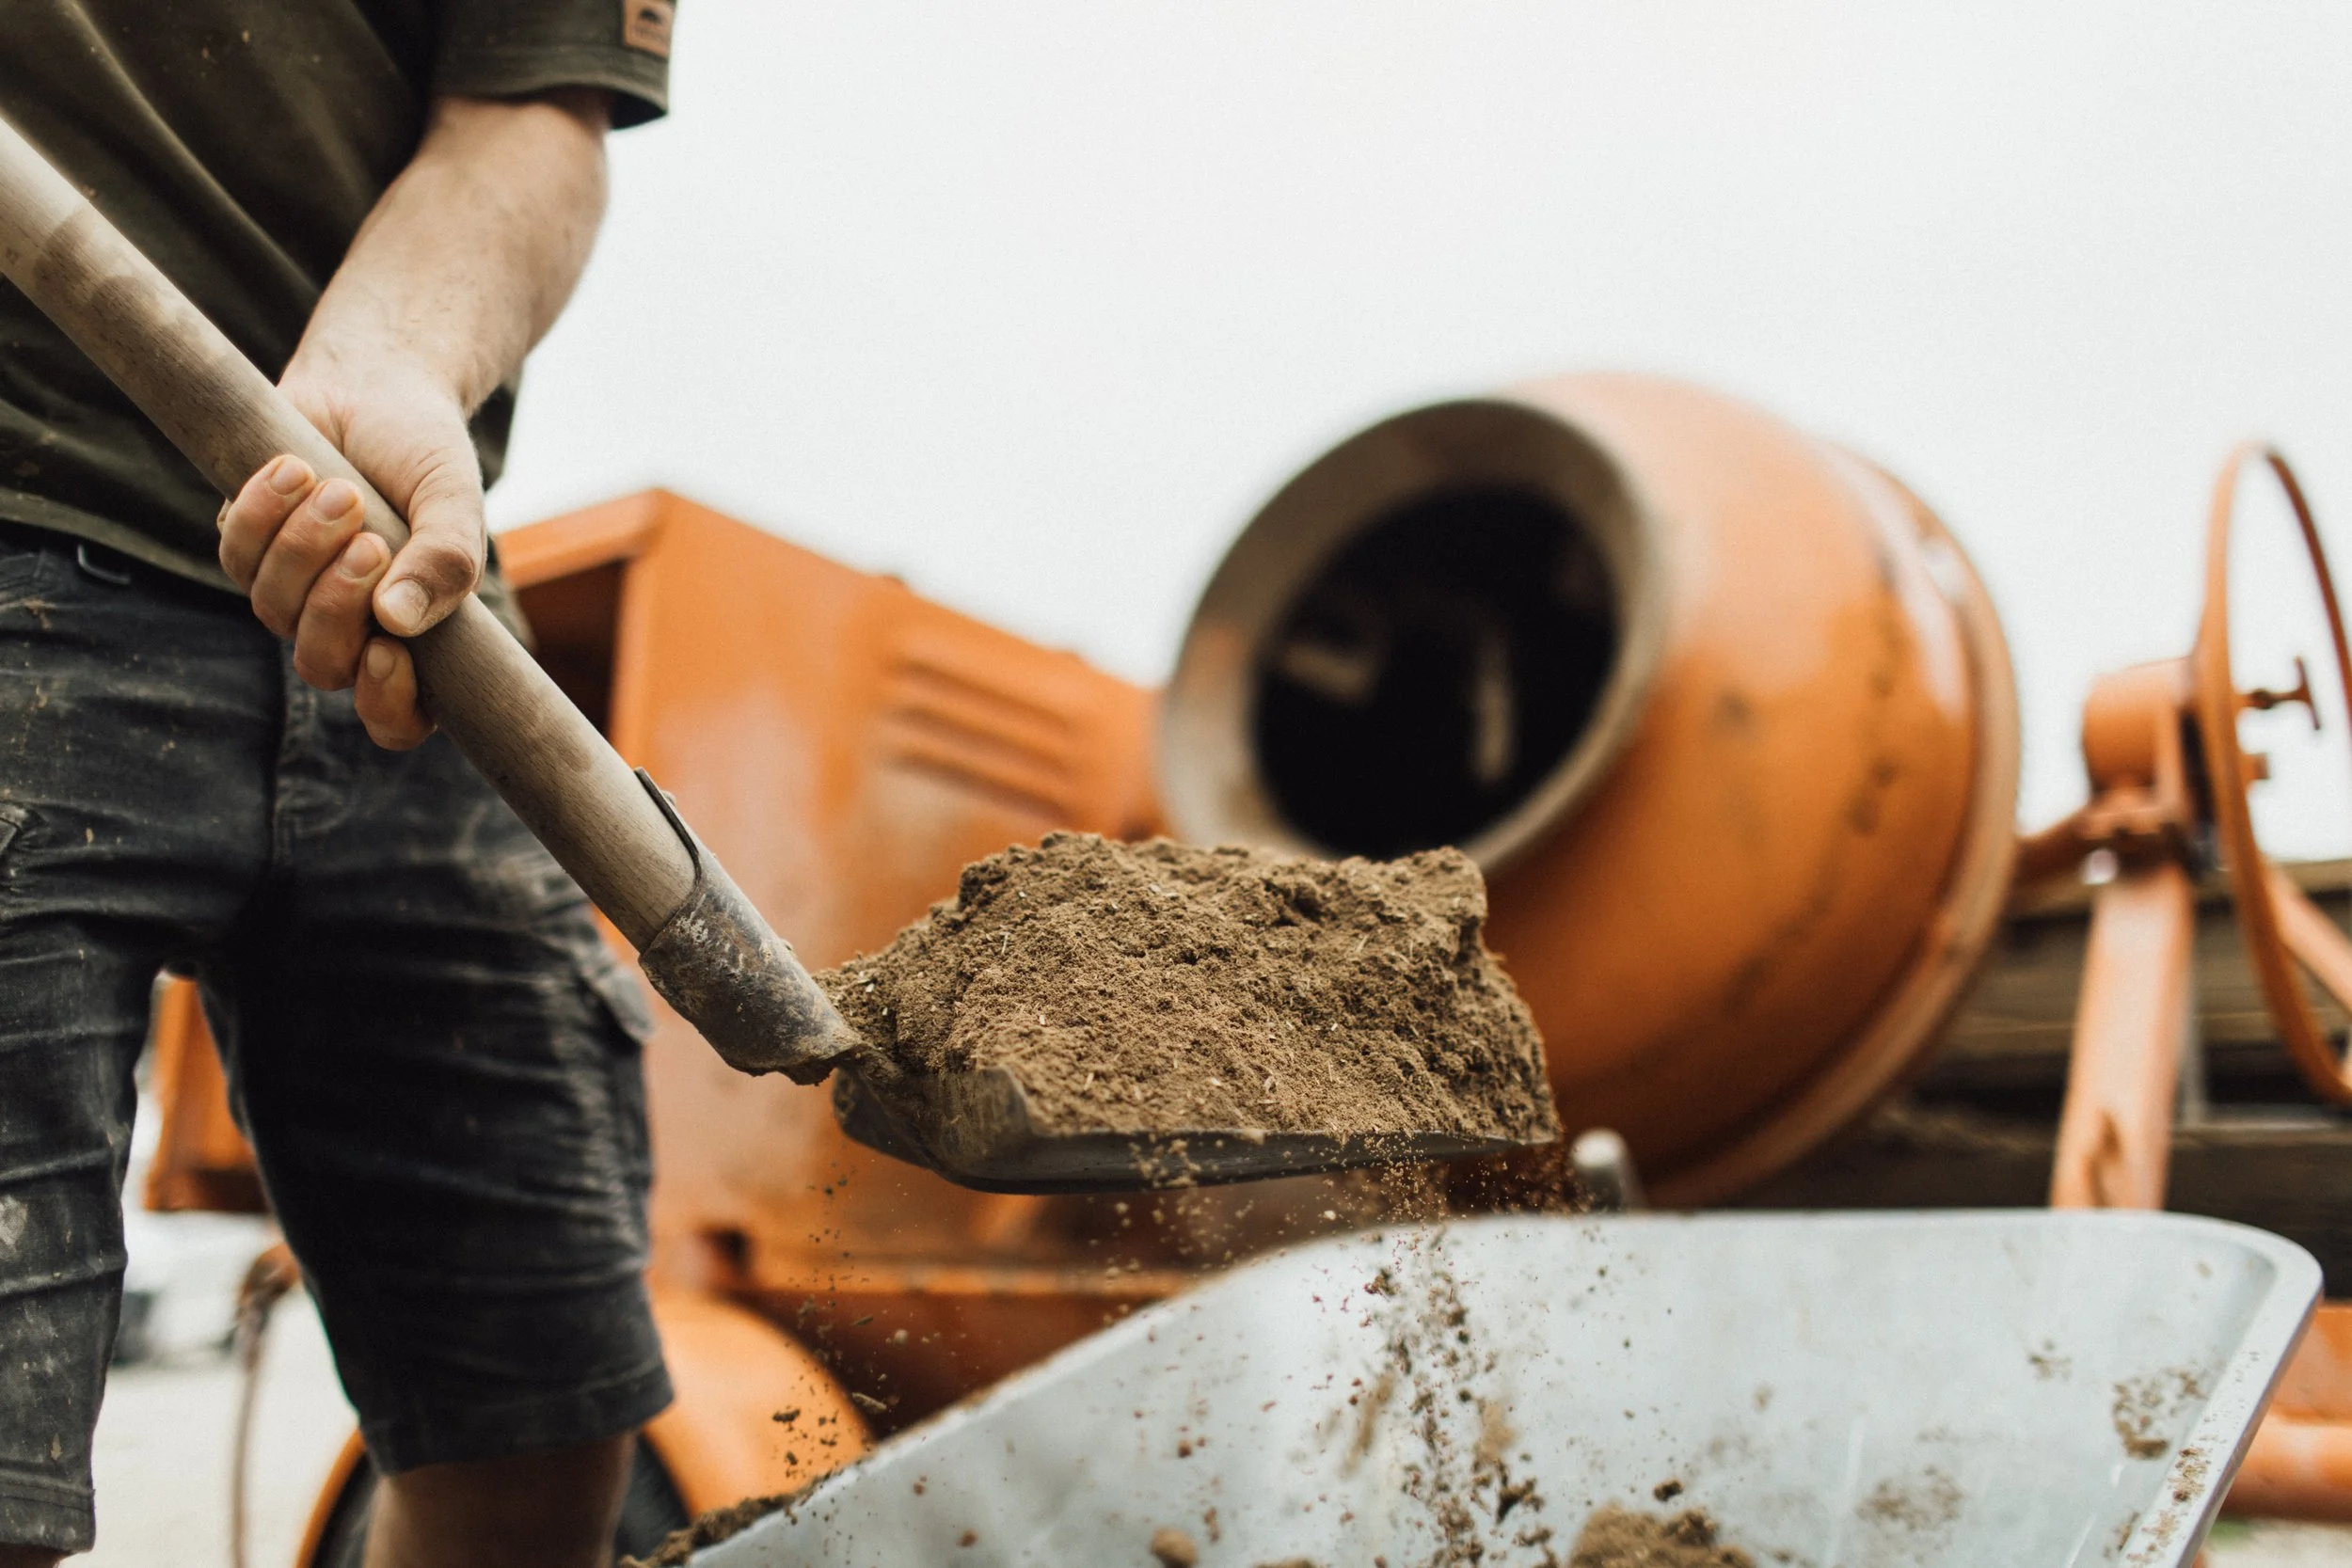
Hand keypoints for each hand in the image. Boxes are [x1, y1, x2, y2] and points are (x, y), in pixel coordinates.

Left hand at [217, 360, 485, 749]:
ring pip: (274, 609)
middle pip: (322, 664)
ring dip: (302, 548)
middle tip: (369, 540)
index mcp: (413, 635)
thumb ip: (447, 560)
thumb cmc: (424, 455)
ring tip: (341, 489)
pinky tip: (295, 468)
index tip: (388, 653)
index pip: (396, 719)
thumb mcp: (453, 502)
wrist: (376, 385)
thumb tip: (400, 621)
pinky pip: (235, 553)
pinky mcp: (246, 547)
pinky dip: (262, 511)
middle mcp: (350, 627)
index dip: (386, 706)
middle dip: (337, 605)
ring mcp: (292, 592)